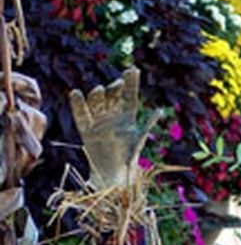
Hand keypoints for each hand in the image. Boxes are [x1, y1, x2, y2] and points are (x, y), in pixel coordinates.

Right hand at [69, 68, 158, 189]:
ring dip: (98, 95)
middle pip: (113, 97)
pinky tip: (76, 93)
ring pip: (97, 102)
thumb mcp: (138, 139)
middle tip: (119, 84)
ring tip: (101, 90)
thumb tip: (159, 110)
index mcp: (127, 117)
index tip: (133, 70)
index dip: (131, 83)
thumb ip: (147, 124)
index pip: (129, 96)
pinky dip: (78, 104)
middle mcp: (112, 115)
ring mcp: (99, 121)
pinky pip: (81, 114)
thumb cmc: (128, 158)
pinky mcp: (86, 130)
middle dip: (115, 89)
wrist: (112, 175)